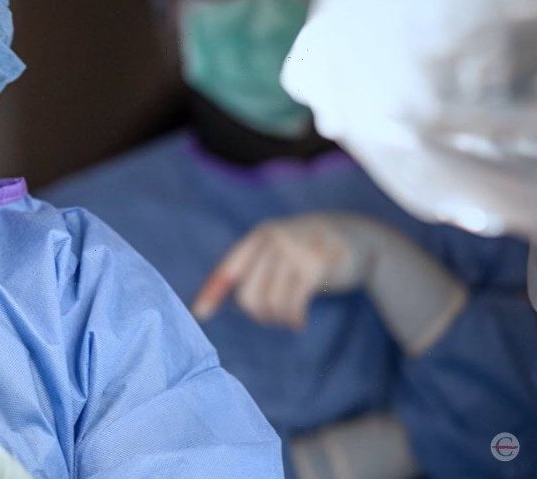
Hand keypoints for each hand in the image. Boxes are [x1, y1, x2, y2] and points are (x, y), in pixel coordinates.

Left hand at [191, 213, 378, 328]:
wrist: (358, 235)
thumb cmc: (311, 247)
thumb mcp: (281, 247)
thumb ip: (258, 265)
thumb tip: (233, 298)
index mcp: (259, 236)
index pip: (229, 269)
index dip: (212, 292)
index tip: (199, 314)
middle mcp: (273, 240)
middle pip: (248, 295)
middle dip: (260, 314)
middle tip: (274, 319)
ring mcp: (294, 252)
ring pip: (270, 303)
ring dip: (278, 319)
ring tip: (290, 320)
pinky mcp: (315, 266)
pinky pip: (293, 304)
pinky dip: (293, 319)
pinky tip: (298, 322)